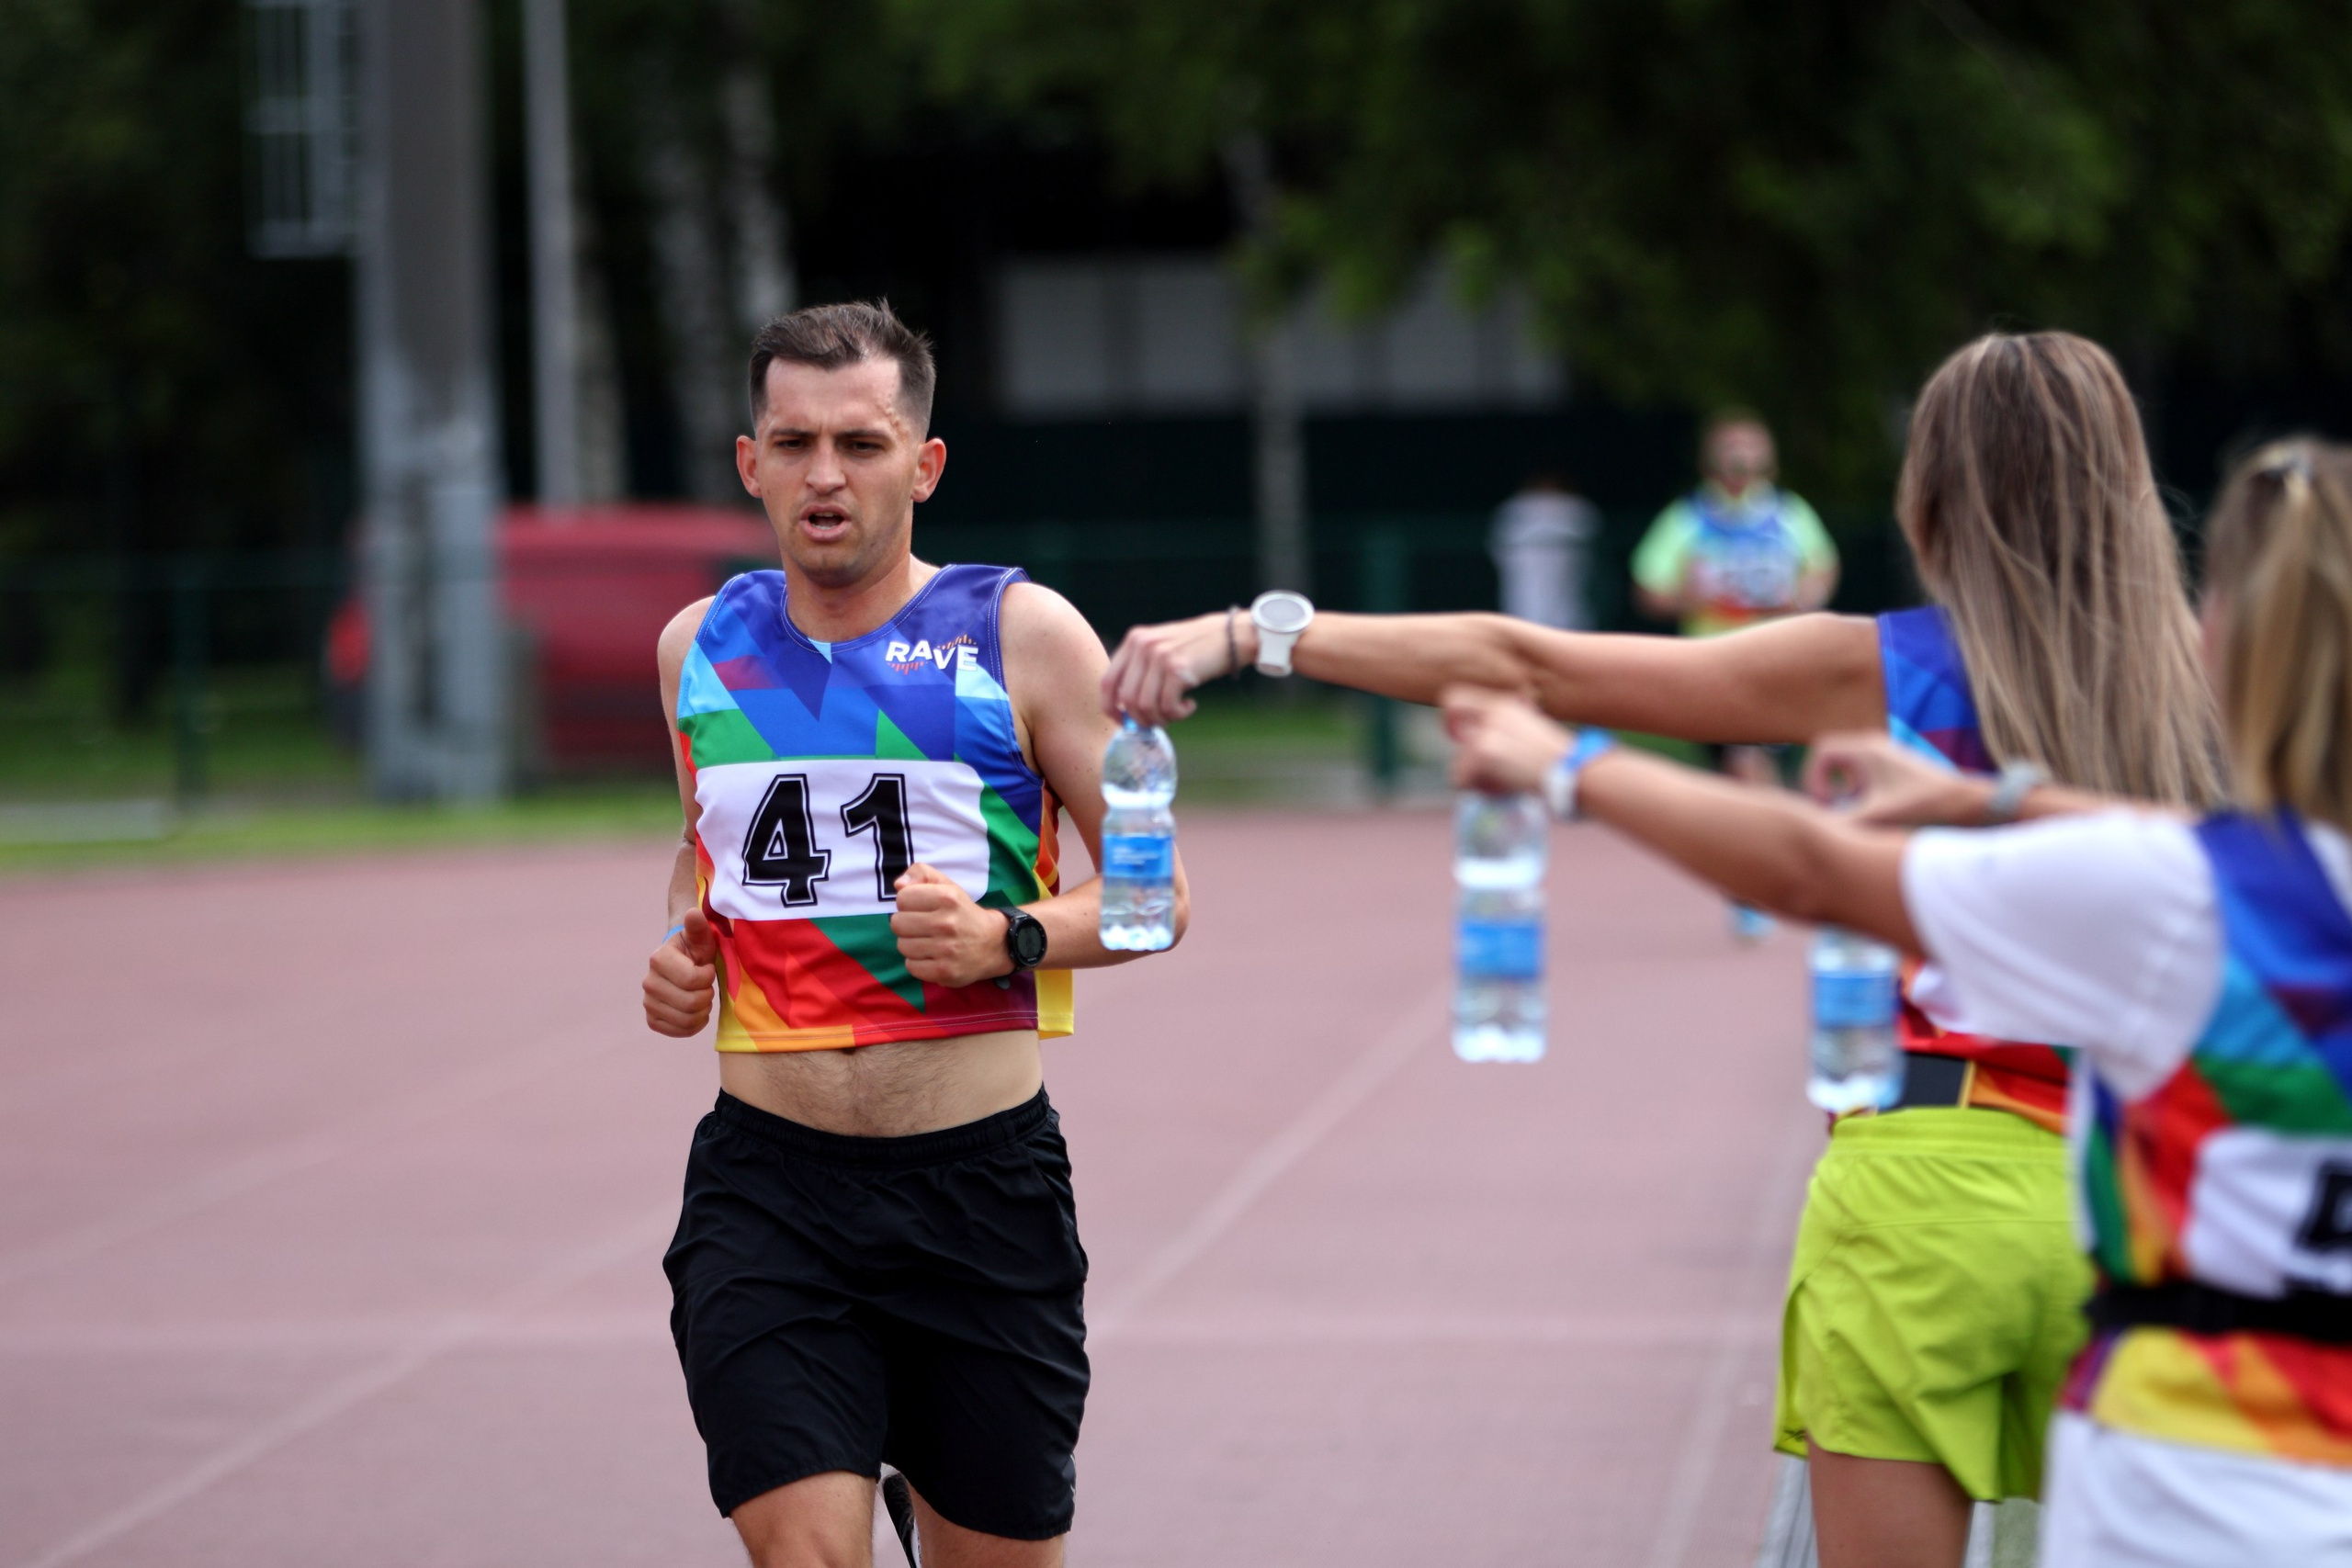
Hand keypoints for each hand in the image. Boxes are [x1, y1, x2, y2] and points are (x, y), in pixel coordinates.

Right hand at [644, 906, 718, 1036]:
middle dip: (707, 995)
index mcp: (658, 959)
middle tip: (706, 986)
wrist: (683, 965)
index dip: (708, 976)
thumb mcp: (701, 937)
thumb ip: (699, 927)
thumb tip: (693, 913)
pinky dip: (693, 1026)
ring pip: (686, 1020)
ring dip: (702, 1011)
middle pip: (691, 1003)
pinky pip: (677, 1031)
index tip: (707, 968)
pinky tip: (696, 1012)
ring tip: (702, 997)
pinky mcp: (653, 1019)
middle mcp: (648, 982)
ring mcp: (648, 1002)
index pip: (693, 980)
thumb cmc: (695, 950)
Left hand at [891, 863, 1014, 987]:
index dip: (908, 903)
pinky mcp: (944, 972)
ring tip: (928, 942)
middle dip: (906, 924)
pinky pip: (911, 966)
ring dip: (911, 944)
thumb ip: (921, 874)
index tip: (920, 908)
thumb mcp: (947, 886)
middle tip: (922, 926)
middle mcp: (947, 923)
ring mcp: (946, 950)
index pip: (902, 898)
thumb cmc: (962, 913)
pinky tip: (931, 956)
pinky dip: (917, 963)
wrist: (993, 944)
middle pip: (897, 923)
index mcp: (947, 897)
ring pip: (902, 945)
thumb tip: (899, 884)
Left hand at [1101, 611, 1250, 723]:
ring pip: (1146, 706)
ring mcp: (1159, 656)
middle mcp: (1142, 646)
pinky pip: (1167, 706)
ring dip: (1162, 718)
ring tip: (1176, 713)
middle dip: (1142, 718)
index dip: (1110, 707)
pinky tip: (1190, 706)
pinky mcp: (1177, 669)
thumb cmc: (1196, 648)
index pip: (1107, 681)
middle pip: (1127, 699)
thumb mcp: (1161, 648)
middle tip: (1159, 721)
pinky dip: (1178, 714)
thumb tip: (1126, 709)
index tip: (1123, 721)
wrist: (1231, 635)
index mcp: (1134, 640)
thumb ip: (1141, 670)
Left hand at [1441, 684, 1574, 793]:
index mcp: (1505, 705)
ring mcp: (1487, 732)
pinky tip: (1501, 790)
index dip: (1455, 716)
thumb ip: (1504, 730)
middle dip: (1450, 730)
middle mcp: (1494, 713)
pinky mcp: (1484, 752)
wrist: (1572, 771)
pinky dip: (1478, 790)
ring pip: (1458, 759)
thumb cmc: (1556, 761)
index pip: (1460, 696)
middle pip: (1450, 708)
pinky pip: (1461, 778)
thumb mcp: (1530, 732)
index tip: (1464, 735)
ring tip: (1503, 783)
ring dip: (1476, 777)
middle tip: (1467, 754)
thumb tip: (1475, 741)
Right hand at [1803, 731, 1988, 826]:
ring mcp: (1884, 752)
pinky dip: (1856, 785)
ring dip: (1840, 785)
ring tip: (1851, 808)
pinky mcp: (1893, 763)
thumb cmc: (1923, 806)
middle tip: (1831, 806)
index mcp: (1866, 749)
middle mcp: (1873, 744)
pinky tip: (1870, 806)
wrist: (1965, 802)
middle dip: (1824, 781)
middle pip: (1829, 754)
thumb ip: (1844, 821)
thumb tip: (1818, 829)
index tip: (1826, 803)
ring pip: (1845, 762)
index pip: (1821, 750)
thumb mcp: (1878, 816)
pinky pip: (1861, 768)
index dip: (1813, 776)